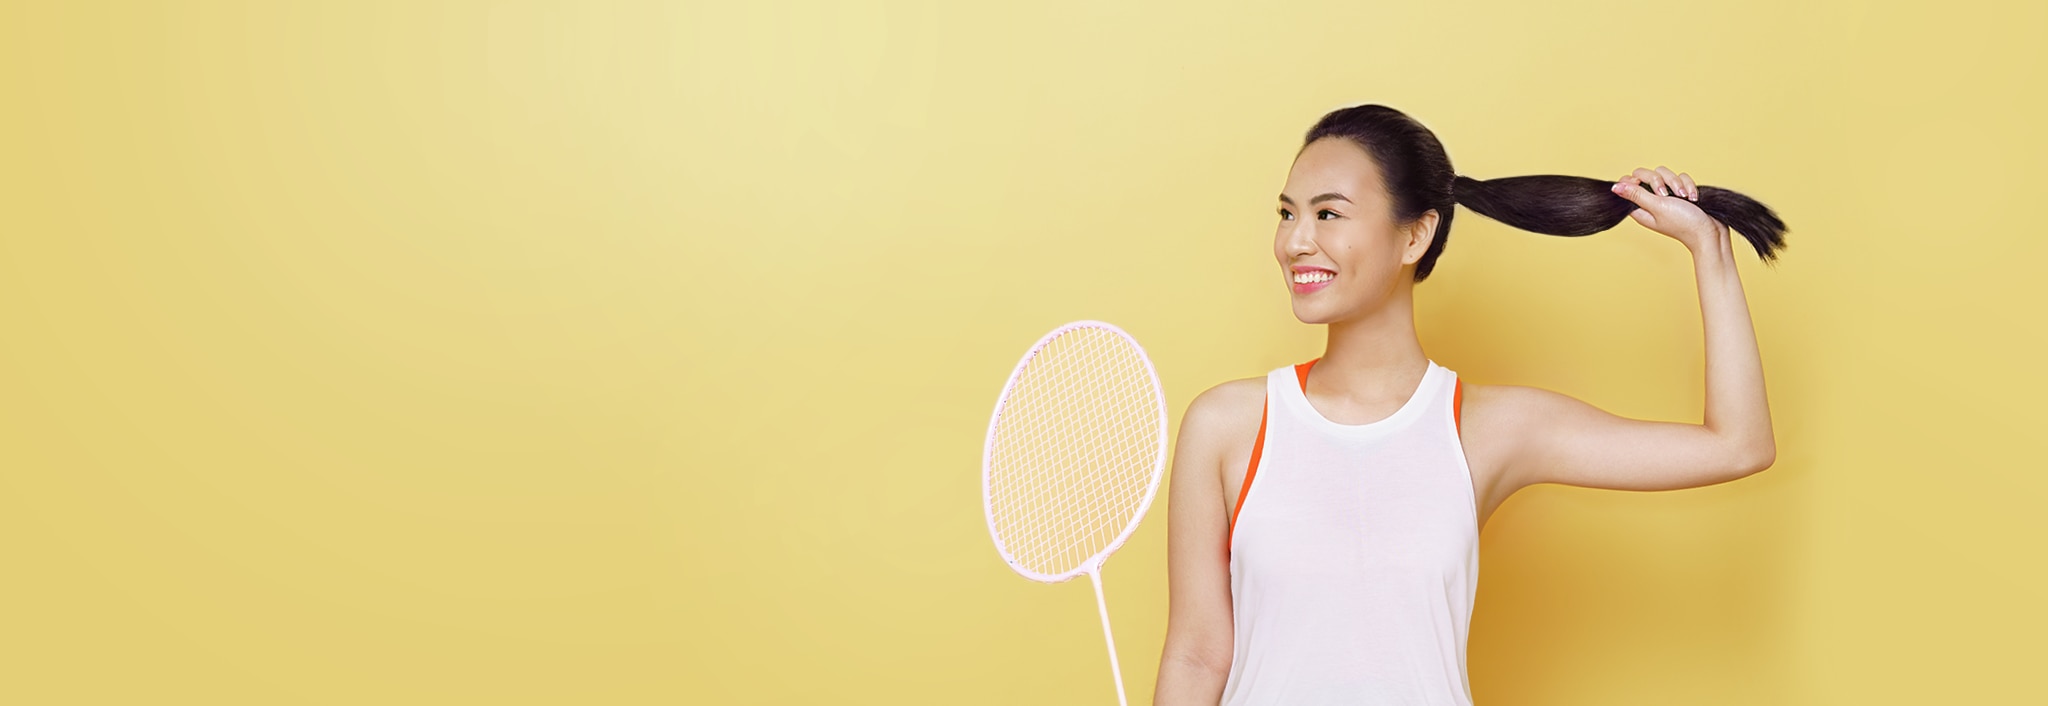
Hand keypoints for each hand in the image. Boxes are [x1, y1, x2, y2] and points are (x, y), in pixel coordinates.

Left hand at [1610, 165, 1728, 252]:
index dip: (1634, 180)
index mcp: (1640, 207)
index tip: (1643, 185)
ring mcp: (1667, 196)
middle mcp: (1652, 200)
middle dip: (1659, 180)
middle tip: (1666, 194)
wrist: (1709, 232)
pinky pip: (1681, 177)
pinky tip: (1693, 198)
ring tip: (1684, 197)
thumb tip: (1614, 187)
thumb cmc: (1683, 223)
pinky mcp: (1681, 191)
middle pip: (1646, 174)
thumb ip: (1636, 195)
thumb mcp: (1657, 207)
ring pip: (1665, 173)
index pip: (1628, 184)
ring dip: (1677, 183)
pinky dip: (1688, 185)